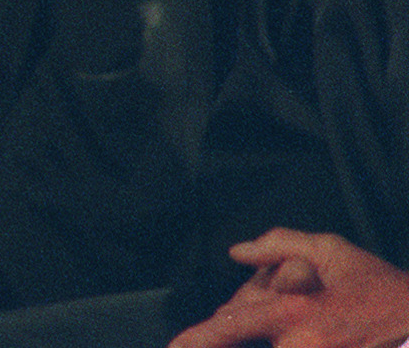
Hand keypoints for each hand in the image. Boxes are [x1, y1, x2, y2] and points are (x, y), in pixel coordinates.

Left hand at [170, 228, 408, 347]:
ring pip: (272, 345)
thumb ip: (281, 245)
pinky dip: (286, 339)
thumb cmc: (383, 292)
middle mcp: (301, 347)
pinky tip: (320, 324)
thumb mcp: (335, 253)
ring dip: (274, 332)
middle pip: (246, 336)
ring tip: (319, 311)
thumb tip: (237, 251)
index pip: (232, 326)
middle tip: (296, 296)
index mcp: (297, 314)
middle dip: (239, 323)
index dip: (198, 341)